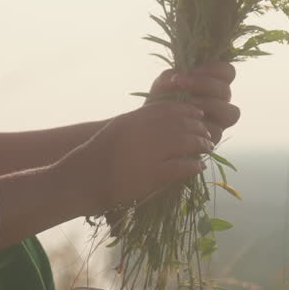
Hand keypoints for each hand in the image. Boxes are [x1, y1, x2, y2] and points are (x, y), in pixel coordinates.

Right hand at [58, 101, 212, 215]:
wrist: (81, 180)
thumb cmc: (94, 156)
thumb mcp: (116, 129)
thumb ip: (137, 123)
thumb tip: (161, 121)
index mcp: (134, 119)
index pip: (169, 108)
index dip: (187, 111)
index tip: (196, 116)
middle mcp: (143, 132)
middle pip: (182, 124)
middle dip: (198, 129)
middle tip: (206, 135)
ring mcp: (149, 153)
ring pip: (186, 143)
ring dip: (200, 145)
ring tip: (207, 149)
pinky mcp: (153, 175)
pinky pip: (182, 166)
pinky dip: (193, 165)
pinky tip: (198, 166)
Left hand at [146, 62, 241, 144]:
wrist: (152, 128)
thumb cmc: (162, 102)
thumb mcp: (162, 85)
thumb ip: (170, 76)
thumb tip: (177, 77)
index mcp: (213, 83)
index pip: (227, 72)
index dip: (214, 68)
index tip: (192, 70)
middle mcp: (220, 101)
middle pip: (227, 90)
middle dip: (204, 84)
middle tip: (182, 83)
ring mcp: (219, 121)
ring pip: (231, 112)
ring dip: (209, 104)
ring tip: (188, 103)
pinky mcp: (213, 138)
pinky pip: (218, 131)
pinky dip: (203, 125)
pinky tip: (188, 121)